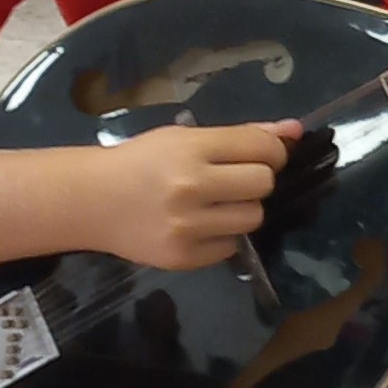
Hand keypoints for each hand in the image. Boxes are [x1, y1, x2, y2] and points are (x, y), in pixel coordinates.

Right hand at [86, 120, 297, 271]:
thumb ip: (242, 135)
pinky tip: (201, 224)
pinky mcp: (182, 258)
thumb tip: (295, 130)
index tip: (262, 155)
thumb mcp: (186, 137)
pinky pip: (231, 246)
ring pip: (253, 217)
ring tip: (218, 202)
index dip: (273, 151)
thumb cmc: (142, 161)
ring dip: (244, 208)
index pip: (262, 148)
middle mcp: (191, 188)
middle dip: (258, 179)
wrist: (93, 201)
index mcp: (192, 150)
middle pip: (263, 183)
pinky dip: (224, 235)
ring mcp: (187, 227)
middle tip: (235, 179)